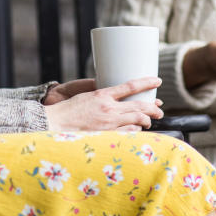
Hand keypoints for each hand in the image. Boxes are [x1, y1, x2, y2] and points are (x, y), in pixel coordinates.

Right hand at [43, 77, 163, 131]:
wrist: (55, 124)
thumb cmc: (68, 109)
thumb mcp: (86, 95)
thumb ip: (103, 96)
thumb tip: (117, 95)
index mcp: (103, 94)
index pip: (131, 86)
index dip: (147, 82)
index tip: (157, 80)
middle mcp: (108, 108)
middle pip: (139, 105)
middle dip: (153, 108)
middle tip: (160, 110)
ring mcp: (108, 123)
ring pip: (137, 120)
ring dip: (146, 120)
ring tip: (150, 121)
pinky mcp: (107, 135)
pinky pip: (128, 133)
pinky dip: (135, 130)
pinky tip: (137, 130)